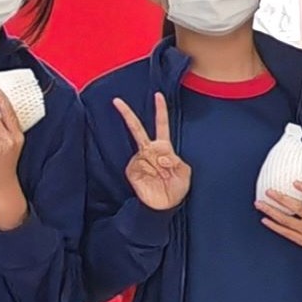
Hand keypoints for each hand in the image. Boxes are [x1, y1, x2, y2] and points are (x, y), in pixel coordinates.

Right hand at [108, 92, 192, 210]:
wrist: (163, 205)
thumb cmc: (176, 188)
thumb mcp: (184, 172)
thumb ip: (176, 161)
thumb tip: (162, 155)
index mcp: (164, 148)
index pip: (161, 125)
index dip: (160, 111)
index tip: (158, 95)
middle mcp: (150, 151)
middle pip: (137, 129)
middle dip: (127, 114)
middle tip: (117, 100)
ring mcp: (139, 159)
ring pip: (146, 154)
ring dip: (158, 166)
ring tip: (163, 178)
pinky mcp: (132, 169)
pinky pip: (139, 166)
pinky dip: (149, 172)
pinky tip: (152, 180)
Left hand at [257, 185, 301, 249]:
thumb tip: (293, 183)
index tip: (295, 182)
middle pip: (298, 208)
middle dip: (281, 199)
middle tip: (269, 192)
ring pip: (287, 220)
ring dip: (271, 211)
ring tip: (260, 204)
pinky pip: (285, 232)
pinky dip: (273, 226)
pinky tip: (265, 219)